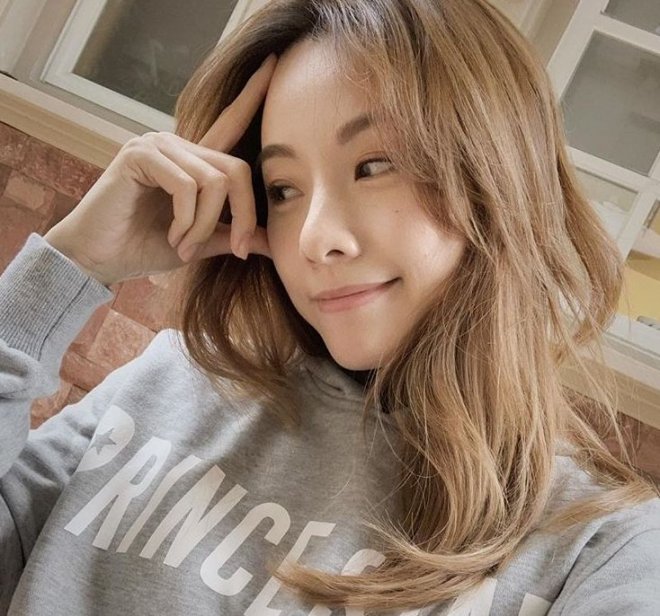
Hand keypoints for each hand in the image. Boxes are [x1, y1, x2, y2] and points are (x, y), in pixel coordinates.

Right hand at [44, 53, 277, 285]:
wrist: (101, 258)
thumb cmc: (145, 246)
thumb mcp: (200, 242)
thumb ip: (233, 234)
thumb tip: (273, 243)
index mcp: (194, 160)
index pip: (230, 122)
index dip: (252, 95)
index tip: (273, 63)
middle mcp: (178, 144)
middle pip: (237, 169)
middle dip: (244, 216)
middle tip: (237, 249)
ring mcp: (158, 145)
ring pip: (214, 182)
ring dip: (205, 226)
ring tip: (185, 246)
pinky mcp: (140, 154)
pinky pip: (186, 186)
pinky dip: (186, 221)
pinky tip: (172, 237)